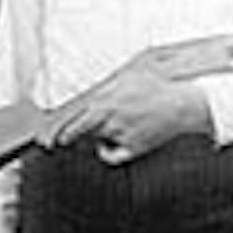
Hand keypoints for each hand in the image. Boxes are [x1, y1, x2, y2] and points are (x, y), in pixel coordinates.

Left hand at [43, 61, 210, 165]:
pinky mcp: (134, 148)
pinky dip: (107, 152)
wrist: (184, 103)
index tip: (48, 139)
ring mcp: (122, 135)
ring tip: (116, 121)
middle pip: (82, 130)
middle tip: (56, 139)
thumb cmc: (158, 87)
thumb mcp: (127, 77)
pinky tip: (108, 145)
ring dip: (98, 133)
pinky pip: (112, 155)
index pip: (75, 119)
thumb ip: (105, 88)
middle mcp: (111, 119)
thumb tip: (87, 96)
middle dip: (71, 133)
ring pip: (98, 138)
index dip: (60, 130)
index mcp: (107, 101)